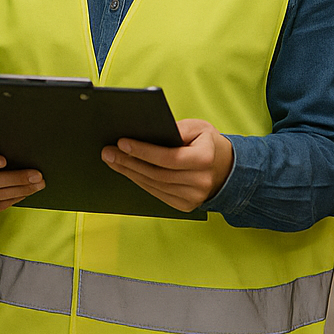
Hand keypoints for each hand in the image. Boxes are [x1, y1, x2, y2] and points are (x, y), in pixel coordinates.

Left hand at [101, 118, 233, 212]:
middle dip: (129, 162)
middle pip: (157, 174)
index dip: (143, 151)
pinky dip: (140, 182)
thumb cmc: (207, 143)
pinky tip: (127, 171)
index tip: (122, 142)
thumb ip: (177, 128)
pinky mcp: (185, 206)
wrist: (226, 168)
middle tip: (108, 152)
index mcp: (204, 158)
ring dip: (130, 173)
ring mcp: (193, 197)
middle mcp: (200, 181)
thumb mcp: (198, 128)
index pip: (168, 157)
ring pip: (154, 185)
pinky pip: (157, 194)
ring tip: (112, 160)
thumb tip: (147, 131)